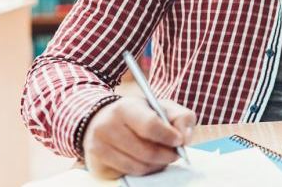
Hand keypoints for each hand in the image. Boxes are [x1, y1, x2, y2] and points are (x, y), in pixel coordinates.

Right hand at [82, 96, 196, 178]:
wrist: (103, 120)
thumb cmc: (140, 114)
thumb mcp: (162, 107)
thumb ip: (181, 117)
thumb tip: (185, 138)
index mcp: (124, 108)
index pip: (149, 125)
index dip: (168, 136)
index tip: (179, 141)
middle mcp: (106, 127)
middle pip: (146, 151)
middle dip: (167, 155)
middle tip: (175, 154)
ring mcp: (98, 148)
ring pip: (138, 166)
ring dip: (156, 165)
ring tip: (162, 157)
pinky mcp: (97, 166)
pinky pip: (128, 174)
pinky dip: (143, 170)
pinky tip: (146, 161)